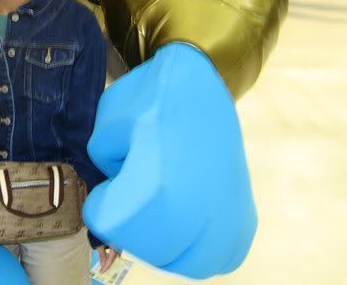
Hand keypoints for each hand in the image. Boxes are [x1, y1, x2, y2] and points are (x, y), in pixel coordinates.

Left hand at [83, 43, 255, 278]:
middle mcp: (198, 212)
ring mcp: (227, 217)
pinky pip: (221, 257)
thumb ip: (104, 168)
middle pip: (149, 251)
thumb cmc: (150, 100)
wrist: (200, 83)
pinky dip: (200, 249)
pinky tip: (188, 224)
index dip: (101, 205)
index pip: (111, 225)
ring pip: (188, 264)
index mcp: (157, 188)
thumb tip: (120, 193)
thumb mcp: (107, 128)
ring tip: (157, 216)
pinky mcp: (245, 217)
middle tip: (131, 199)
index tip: (109, 187)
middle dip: (131, 229)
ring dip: (166, 249)